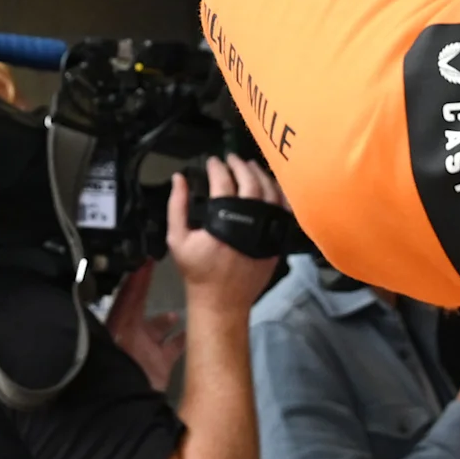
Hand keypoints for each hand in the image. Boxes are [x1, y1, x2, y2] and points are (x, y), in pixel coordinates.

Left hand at [106, 267, 184, 393]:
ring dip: (168, 317)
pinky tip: (192, 331)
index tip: (147, 260)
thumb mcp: (121, 332)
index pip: (128, 296)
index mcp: (118, 327)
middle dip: (150, 292)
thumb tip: (133, 273)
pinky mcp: (160, 365)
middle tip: (162, 274)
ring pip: (159, 327)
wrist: (126, 409)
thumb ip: (127, 304)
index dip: (137, 278)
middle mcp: (131, 336)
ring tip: (178, 305)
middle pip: (142, 308)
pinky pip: (173, 348)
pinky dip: (183, 339)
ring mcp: (147, 351)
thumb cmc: (119, 369)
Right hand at [170, 154, 284, 319]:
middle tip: (232, 158)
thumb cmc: (198, 271)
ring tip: (250, 166)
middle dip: (240, 165)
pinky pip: (283, 210)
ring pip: (271, 193)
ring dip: (260, 175)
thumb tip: (178, 178)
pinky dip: (278, 194)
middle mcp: (249, 222)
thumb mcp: (177, 239)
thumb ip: (177, 206)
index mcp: (223, 221)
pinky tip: (270, 186)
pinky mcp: (276, 240)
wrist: (222, 300)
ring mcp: (266, 230)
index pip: (222, 182)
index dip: (217, 167)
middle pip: (250, 182)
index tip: (213, 160)